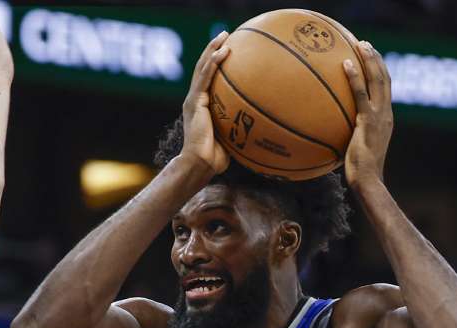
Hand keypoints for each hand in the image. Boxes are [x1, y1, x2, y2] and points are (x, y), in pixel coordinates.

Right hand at [179, 31, 231, 175]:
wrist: (201, 164)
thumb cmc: (216, 158)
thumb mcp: (231, 137)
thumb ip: (240, 126)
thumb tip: (263, 125)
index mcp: (202, 106)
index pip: (207, 79)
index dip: (215, 63)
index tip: (228, 50)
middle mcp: (195, 99)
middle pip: (203, 68)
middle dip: (213, 49)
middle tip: (225, 35)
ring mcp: (193, 99)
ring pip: (202, 68)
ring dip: (212, 49)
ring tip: (224, 36)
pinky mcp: (194, 102)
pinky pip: (205, 78)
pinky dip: (213, 63)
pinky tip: (223, 52)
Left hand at [342, 41, 392, 187]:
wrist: (368, 181)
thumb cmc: (359, 171)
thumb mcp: (357, 148)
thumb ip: (351, 136)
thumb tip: (334, 133)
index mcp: (386, 118)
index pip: (386, 89)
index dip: (380, 71)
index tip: (372, 58)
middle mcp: (386, 113)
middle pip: (385, 79)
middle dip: (376, 59)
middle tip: (365, 45)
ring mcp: (379, 116)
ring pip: (378, 80)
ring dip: (369, 60)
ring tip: (360, 44)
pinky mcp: (368, 121)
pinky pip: (360, 94)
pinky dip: (354, 77)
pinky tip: (344, 64)